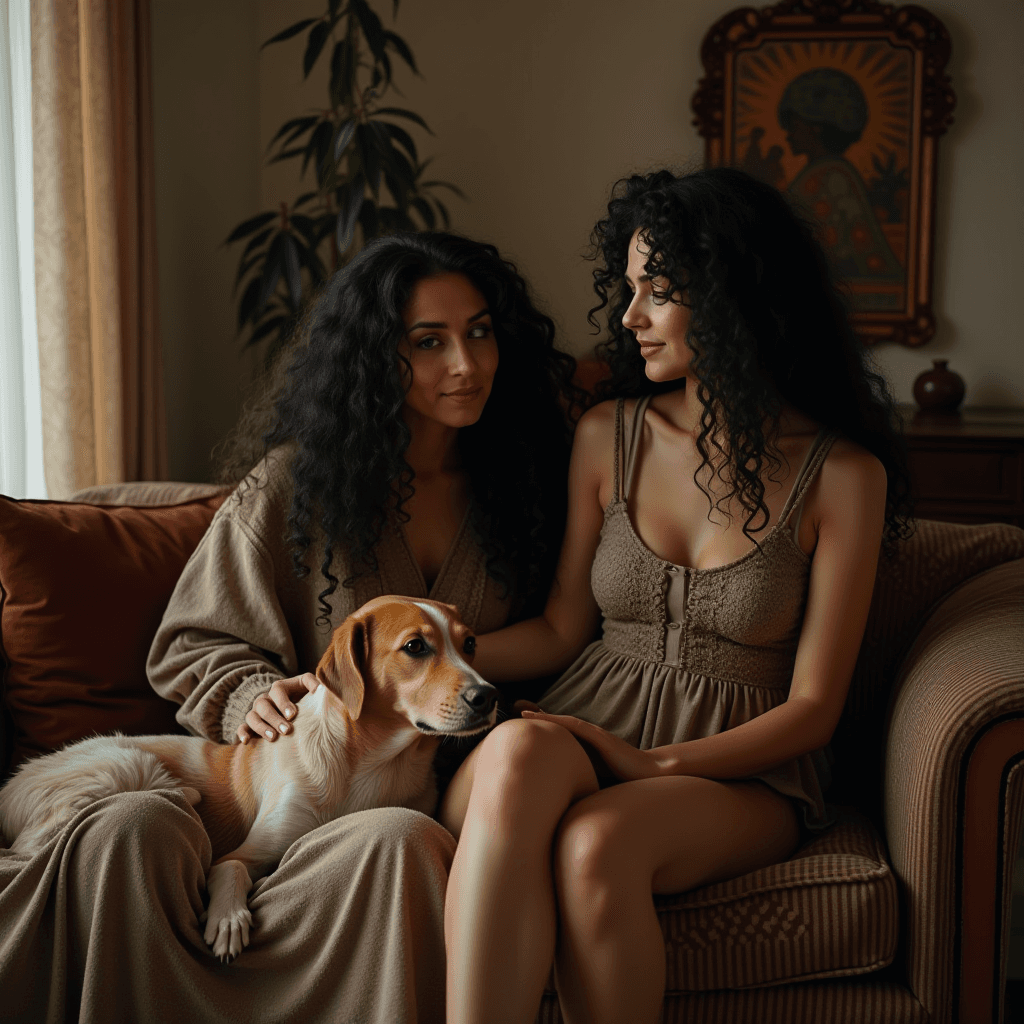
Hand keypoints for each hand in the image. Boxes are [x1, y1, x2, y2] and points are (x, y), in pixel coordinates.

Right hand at [237, 673, 318, 743]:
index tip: (292, 714)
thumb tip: (321, 690)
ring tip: (273, 738)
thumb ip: (315, 686)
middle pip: (264, 705)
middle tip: (287, 730)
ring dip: (261, 727)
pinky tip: (246, 741)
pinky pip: (242, 727)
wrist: (298, 714)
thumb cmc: (306, 700)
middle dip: (275, 718)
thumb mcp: (310, 690)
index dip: (283, 702)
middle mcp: (266, 698)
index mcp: (280, 688)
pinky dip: (242, 733)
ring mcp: (257, 712)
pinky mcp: (251, 725)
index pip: (277, 690)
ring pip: (252, 716)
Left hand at [516, 703, 661, 781]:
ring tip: (525, 713)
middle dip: (538, 716)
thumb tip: (560, 793)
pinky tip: (551, 720)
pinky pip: (580, 729)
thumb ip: (581, 778)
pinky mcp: (603, 740)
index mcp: (586, 746)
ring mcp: (596, 736)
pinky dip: (564, 723)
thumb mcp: (596, 777)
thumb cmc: (624, 778)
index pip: (560, 733)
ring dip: (545, 717)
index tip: (521, 722)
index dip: (542, 726)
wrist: (649, 773)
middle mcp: (589, 737)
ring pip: (565, 723)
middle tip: (516, 708)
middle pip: (559, 724)